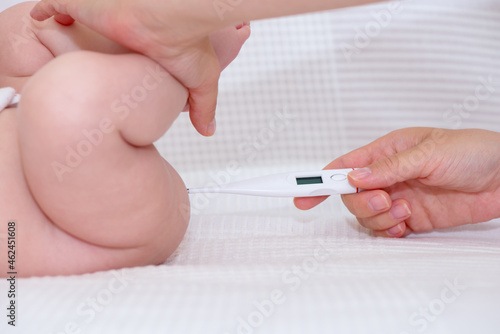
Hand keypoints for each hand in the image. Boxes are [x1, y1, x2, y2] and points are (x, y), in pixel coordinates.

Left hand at [30, 0, 224, 135]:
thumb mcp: (201, 80)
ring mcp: (99, 15)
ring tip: (54, 46)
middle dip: (84, 47)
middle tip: (75, 67)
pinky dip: (46, 11)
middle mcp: (119, 28)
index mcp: (142, 43)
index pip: (123, 50)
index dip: (113, 62)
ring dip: (63, 27)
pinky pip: (52, 5)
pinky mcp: (82, 5)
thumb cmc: (188, 40)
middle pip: (96, 38)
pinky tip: (46, 19)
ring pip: (72, 18)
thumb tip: (209, 130)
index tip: (106, 81)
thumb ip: (203, 105)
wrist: (170, 16)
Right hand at [295, 128, 499, 236]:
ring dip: (379, 218)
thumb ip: (389, 168)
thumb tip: (353, 177)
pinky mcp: (411, 218)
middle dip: (361, 202)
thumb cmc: (472, 151)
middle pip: (350, 196)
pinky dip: (389, 231)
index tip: (298, 193)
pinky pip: (385, 230)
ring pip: (366, 215)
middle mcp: (387, 176)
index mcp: (385, 152)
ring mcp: (397, 198)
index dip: (317, 179)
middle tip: (385, 200)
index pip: (342, 166)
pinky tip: (405, 224)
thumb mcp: (428, 152)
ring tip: (403, 210)